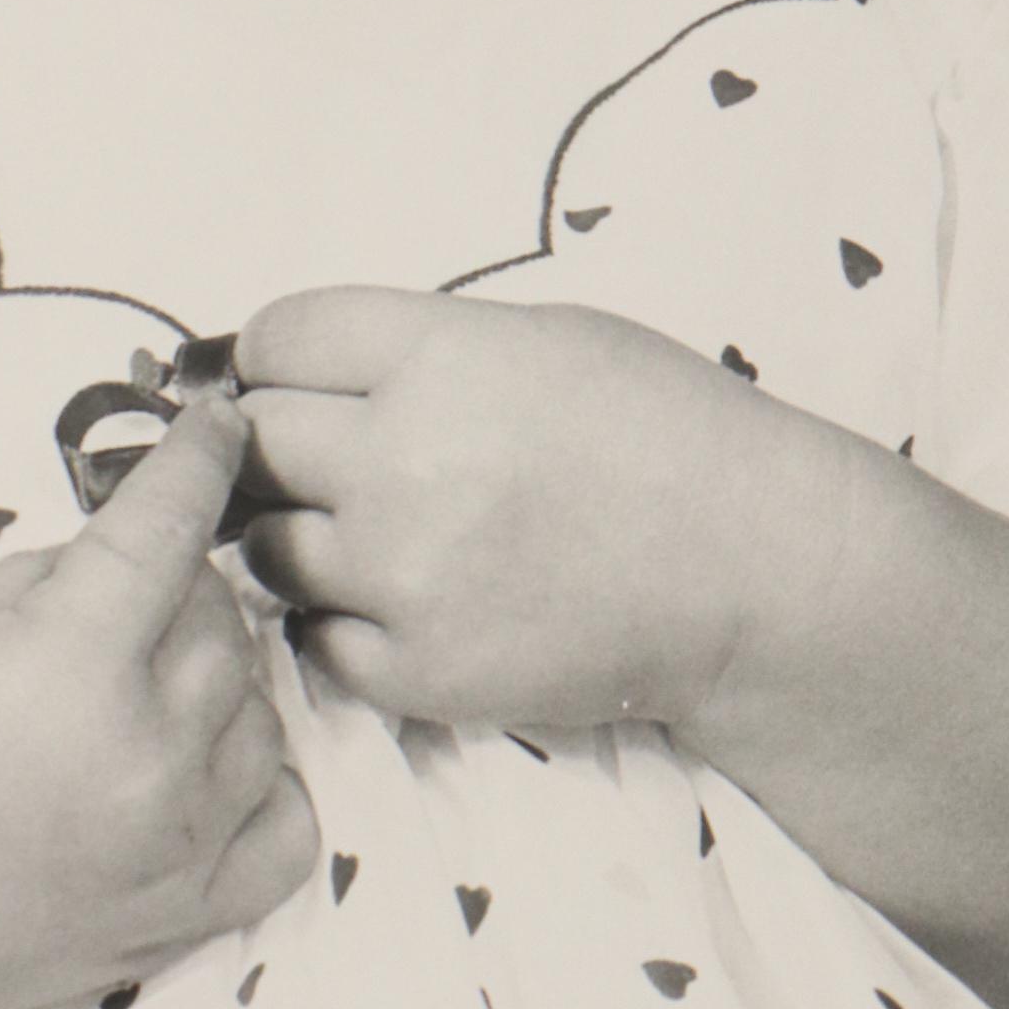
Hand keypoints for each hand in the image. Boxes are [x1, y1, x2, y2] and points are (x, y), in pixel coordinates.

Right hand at [0, 393, 318, 1008]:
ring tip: (143, 690)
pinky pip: (286, 830)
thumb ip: (58, 574)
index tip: (218, 425)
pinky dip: (262, 786)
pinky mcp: (182, 916)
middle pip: (225, 623)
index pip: (171, 524)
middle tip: (130, 597)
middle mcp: (144, 752)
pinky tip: (209, 768)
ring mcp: (173, 842)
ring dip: (217, 684)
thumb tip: (137, 551)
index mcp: (74, 660)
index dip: (199, 457)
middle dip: (186, 588)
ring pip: (261, 716)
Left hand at [235, 286, 819, 733]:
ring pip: (269, 545)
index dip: (274, 355)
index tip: (293, 375)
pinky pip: (316, 636)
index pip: (273, 337)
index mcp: (438, 359)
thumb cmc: (664, 434)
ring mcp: (404, 577)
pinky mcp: (418, 671)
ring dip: (307, 532)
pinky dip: (348, 619)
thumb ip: (410, 347)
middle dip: (279, 440)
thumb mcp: (540, 336)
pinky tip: (416, 595)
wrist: (755, 570)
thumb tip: (288, 369)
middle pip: (253, 441)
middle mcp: (404, 464)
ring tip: (387, 528)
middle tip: (328, 454)